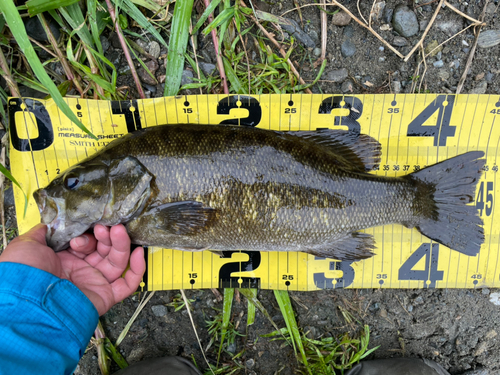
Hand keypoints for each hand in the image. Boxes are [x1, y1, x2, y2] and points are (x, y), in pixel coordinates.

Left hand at [0, 223, 145, 315]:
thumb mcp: (27, 245)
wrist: (28, 303)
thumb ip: (43, 232)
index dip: (91, 233)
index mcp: (64, 260)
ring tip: (118, 231)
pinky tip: (138, 253)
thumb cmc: (25, 273)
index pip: (87, 242)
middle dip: (107, 236)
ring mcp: (94, 283)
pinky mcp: (106, 296)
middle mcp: (81, 271)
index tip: (91, 225)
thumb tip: (53, 222)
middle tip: (105, 227)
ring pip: (117, 262)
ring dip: (121, 245)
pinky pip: (128, 284)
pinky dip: (137, 269)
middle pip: (104, 250)